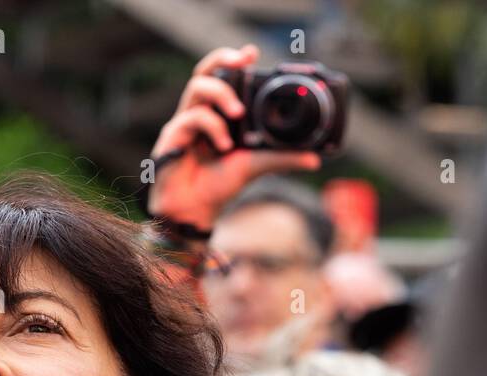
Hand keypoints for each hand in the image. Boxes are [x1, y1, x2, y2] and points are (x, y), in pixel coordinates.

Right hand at [147, 45, 320, 232]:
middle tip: (242, 60)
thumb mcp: (256, 167)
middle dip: (223, 59)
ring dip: (221, 94)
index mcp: (218, 115)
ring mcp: (184, 123)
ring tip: (238, 113)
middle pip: (204, 71)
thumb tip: (314, 159)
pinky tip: (223, 146)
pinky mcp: (172, 136)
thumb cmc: (218, 187)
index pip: (223, 78)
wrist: (194, 213)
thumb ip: (282, 159)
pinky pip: (192, 118)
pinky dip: (212, 128)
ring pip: (197, 87)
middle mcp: (200, 113)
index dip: (234, 61)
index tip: (252, 53)